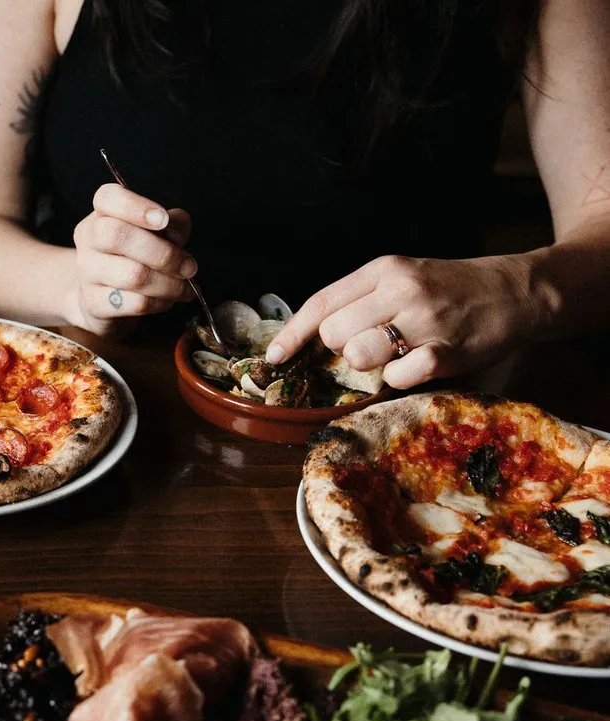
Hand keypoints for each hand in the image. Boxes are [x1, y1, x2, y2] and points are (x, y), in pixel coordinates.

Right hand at [63, 183, 196, 334]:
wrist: (101, 299)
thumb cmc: (135, 257)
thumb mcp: (156, 232)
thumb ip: (172, 224)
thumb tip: (176, 233)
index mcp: (101, 213)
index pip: (108, 198)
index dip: (137, 207)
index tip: (163, 220)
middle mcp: (88, 239)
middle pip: (118, 236)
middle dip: (163, 253)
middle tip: (189, 267)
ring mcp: (87, 272)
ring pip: (133, 276)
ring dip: (169, 284)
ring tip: (185, 288)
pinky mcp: (94, 303)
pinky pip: (135, 303)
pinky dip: (160, 303)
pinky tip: (167, 300)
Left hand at [264, 255, 541, 388]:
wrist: (519, 291)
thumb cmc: (452, 290)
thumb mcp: (404, 278)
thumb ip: (362, 300)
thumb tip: (312, 338)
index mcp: (384, 269)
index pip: (322, 302)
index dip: (292, 334)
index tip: (273, 357)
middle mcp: (400, 290)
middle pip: (334, 334)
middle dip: (342, 348)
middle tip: (372, 345)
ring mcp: (425, 320)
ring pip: (359, 355)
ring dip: (369, 365)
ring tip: (398, 353)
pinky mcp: (446, 351)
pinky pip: (397, 377)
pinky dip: (400, 379)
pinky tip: (418, 365)